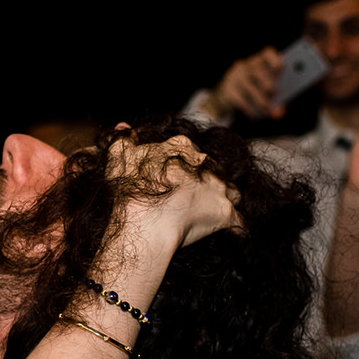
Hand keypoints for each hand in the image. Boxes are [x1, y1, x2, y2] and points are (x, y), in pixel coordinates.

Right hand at [109, 135, 241, 248]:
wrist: (146, 221)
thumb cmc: (131, 189)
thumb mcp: (120, 159)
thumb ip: (123, 140)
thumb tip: (124, 127)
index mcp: (182, 147)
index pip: (188, 151)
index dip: (180, 165)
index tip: (171, 178)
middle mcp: (206, 164)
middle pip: (211, 170)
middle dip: (204, 182)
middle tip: (188, 198)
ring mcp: (219, 189)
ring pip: (232, 191)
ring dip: (224, 199)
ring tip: (210, 211)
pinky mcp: (226, 214)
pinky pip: (238, 222)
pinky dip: (232, 226)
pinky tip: (225, 232)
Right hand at [208, 48, 284, 121]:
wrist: (223, 97)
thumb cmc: (250, 90)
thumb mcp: (261, 87)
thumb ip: (274, 94)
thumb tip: (281, 111)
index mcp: (257, 61)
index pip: (267, 53)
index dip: (275, 60)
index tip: (280, 69)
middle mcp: (245, 66)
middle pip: (259, 72)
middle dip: (269, 85)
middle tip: (274, 95)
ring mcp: (234, 78)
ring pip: (251, 90)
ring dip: (262, 103)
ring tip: (269, 112)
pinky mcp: (228, 90)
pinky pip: (242, 101)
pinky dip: (251, 111)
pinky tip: (255, 116)